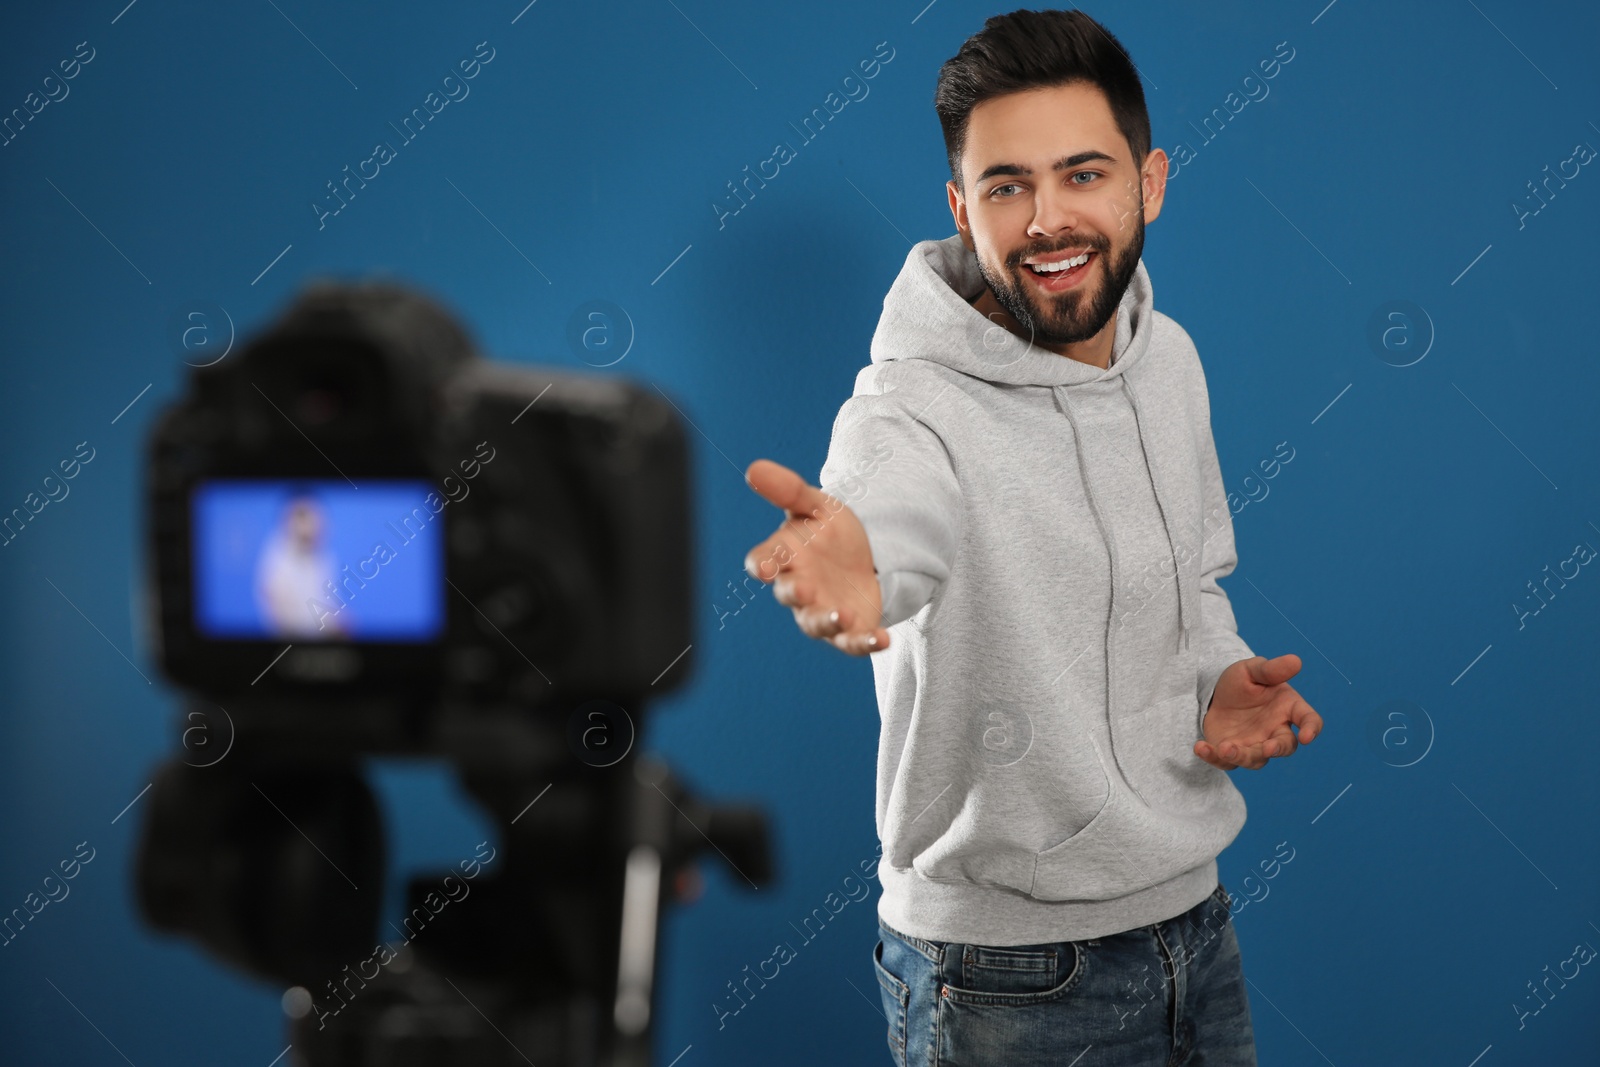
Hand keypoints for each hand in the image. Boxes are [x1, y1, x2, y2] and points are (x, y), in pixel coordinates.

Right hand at [742, 458, 887, 655]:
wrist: (866, 557)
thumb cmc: (829, 532)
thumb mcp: (816, 505)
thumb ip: (789, 490)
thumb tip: (754, 468)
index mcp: (786, 556)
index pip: (764, 559)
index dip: (761, 563)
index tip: (761, 566)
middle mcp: (799, 587)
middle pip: (789, 594)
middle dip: (796, 593)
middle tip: (806, 589)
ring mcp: (822, 611)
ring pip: (816, 624)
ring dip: (826, 621)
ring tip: (841, 616)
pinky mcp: (849, 630)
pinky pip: (853, 642)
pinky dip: (865, 643)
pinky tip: (883, 639)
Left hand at [1195, 653, 1321, 770]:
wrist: (1214, 695)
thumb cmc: (1241, 682)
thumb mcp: (1251, 670)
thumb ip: (1271, 669)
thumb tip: (1296, 661)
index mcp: (1287, 708)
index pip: (1308, 719)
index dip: (1311, 728)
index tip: (1307, 736)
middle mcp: (1274, 731)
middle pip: (1285, 746)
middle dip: (1277, 749)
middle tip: (1269, 748)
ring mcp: (1254, 745)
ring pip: (1256, 759)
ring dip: (1242, 756)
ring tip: (1224, 747)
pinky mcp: (1232, 754)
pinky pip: (1226, 762)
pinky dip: (1213, 758)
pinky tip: (1200, 747)